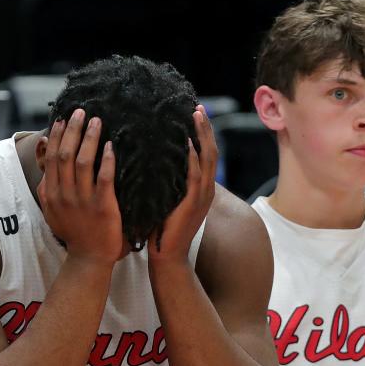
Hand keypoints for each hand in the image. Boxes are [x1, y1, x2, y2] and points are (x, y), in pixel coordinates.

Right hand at [37, 109, 122, 264]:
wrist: (89, 257)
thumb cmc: (74, 233)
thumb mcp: (52, 212)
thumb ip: (47, 190)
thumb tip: (45, 168)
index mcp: (52, 193)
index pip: (52, 158)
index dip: (57, 136)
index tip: (63, 119)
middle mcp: (64, 194)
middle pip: (66, 154)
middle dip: (73, 130)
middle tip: (81, 111)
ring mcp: (83, 200)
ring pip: (84, 161)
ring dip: (90, 138)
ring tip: (96, 121)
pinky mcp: (103, 205)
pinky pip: (104, 177)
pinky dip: (106, 159)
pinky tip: (110, 145)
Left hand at [148, 105, 217, 264]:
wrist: (167, 258)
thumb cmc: (162, 232)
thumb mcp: (167, 202)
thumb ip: (167, 184)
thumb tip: (154, 164)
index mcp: (201, 189)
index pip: (205, 154)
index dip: (202, 134)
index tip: (195, 114)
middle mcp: (206, 190)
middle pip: (210, 151)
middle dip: (205, 128)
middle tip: (197, 108)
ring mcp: (202, 197)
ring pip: (206, 159)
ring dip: (201, 136)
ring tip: (195, 116)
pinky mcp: (192, 205)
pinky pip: (194, 177)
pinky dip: (191, 159)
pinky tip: (186, 144)